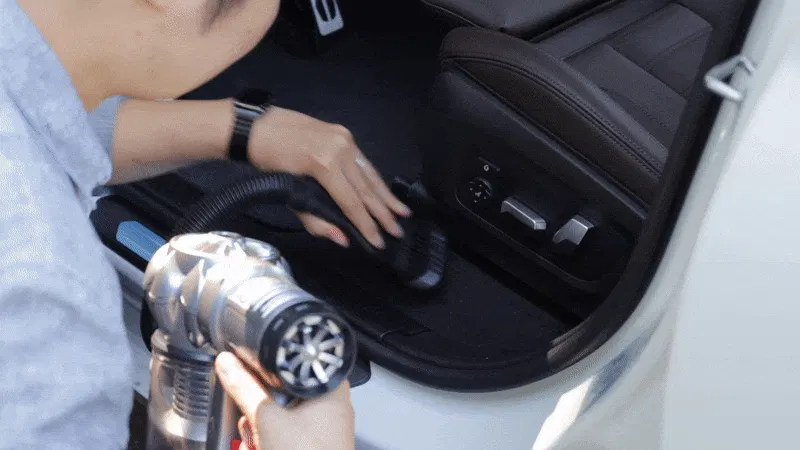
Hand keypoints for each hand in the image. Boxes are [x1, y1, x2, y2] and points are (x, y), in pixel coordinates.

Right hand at [215, 352, 355, 449]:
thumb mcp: (267, 420)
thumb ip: (245, 389)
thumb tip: (229, 364)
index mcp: (331, 388)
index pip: (297, 361)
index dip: (271, 366)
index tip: (252, 372)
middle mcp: (332, 405)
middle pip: (285, 390)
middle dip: (261, 409)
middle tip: (256, 423)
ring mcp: (323, 428)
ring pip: (282, 415)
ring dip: (262, 429)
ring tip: (260, 444)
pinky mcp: (313, 445)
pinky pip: (286, 434)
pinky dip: (271, 441)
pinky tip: (263, 449)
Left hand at [248, 107, 410, 248]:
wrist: (255, 126)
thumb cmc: (266, 162)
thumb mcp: (287, 193)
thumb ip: (315, 219)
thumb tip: (343, 240)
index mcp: (324, 165)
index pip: (351, 202)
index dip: (366, 225)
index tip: (378, 242)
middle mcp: (340, 150)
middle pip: (366, 188)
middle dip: (383, 213)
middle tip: (397, 232)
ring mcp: (344, 139)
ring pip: (370, 174)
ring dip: (386, 196)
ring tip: (402, 213)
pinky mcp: (343, 133)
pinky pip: (363, 161)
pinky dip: (374, 179)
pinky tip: (383, 190)